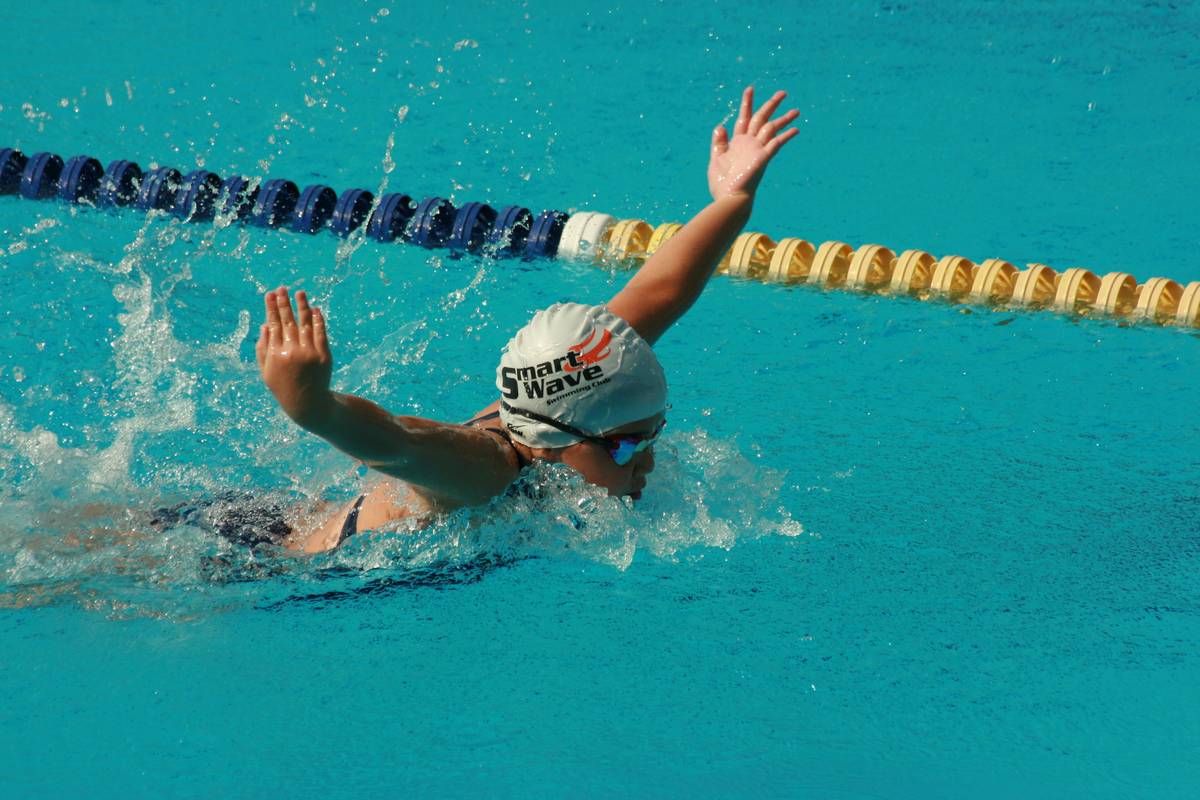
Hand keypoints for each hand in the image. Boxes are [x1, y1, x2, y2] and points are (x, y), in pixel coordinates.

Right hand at [256, 287, 334, 428]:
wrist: (308, 403)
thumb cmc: (283, 386)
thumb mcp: (267, 371)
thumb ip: (263, 348)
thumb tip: (264, 325)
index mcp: (276, 355)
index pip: (273, 325)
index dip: (271, 308)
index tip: (270, 294)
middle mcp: (292, 352)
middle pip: (288, 321)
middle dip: (284, 303)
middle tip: (282, 288)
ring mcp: (309, 353)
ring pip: (305, 324)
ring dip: (302, 306)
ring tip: (300, 293)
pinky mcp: (324, 356)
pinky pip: (321, 333)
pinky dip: (318, 320)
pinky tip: (315, 309)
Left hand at [707, 87, 799, 200]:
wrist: (729, 198)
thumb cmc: (721, 183)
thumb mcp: (717, 159)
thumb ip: (719, 143)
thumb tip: (720, 126)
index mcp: (738, 142)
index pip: (744, 117)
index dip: (747, 103)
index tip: (750, 88)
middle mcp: (750, 143)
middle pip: (762, 119)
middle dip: (771, 105)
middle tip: (783, 92)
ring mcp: (757, 150)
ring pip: (772, 128)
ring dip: (784, 119)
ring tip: (796, 111)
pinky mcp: (763, 158)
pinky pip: (776, 144)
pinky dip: (785, 136)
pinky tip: (796, 129)